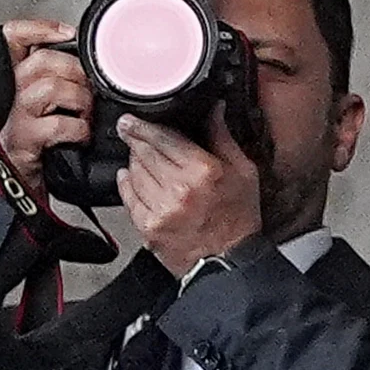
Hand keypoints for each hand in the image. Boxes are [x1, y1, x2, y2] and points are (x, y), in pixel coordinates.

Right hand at [0, 19, 91, 201]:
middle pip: (42, 61)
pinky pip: (58, 124)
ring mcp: (13, 116)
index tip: (67, 32)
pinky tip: (80, 135)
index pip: (12, 38)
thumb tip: (91, 62)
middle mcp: (7, 93)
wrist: (13, 184)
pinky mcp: (24, 140)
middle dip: (75, 72)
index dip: (39, 28)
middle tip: (86, 91)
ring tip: (84, 114)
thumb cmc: (34, 140)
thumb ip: (56, 76)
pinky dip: (78, 129)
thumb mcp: (39, 102)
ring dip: (78, 100)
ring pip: (50, 88)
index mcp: (10, 78)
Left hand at [115, 106, 262, 277]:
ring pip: (134, 173)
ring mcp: (161, 209)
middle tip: (127, 129)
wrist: (229, 260)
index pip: (164, 138)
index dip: (143, 126)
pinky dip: (126, 184)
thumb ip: (223, 138)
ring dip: (132, 161)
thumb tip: (214, 109)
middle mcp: (180, 189)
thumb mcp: (244, 171)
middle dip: (133, 139)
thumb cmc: (239, 216)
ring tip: (137, 155)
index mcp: (205, 171)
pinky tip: (128, 177)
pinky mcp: (148, 227)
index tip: (131, 120)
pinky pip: (128, 198)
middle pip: (145, 153)